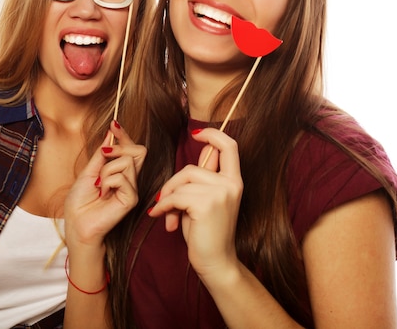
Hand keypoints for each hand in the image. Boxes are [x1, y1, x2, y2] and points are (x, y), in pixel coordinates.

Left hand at [64, 121, 144, 249]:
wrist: (76, 223)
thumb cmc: (80, 202)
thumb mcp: (88, 171)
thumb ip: (101, 154)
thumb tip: (110, 133)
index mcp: (120, 171)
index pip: (132, 148)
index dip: (125, 135)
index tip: (114, 124)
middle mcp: (130, 178)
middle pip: (139, 150)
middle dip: (120, 147)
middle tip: (103, 157)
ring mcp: (132, 188)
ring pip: (127, 161)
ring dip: (106, 170)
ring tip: (99, 185)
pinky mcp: (131, 198)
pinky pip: (122, 178)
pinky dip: (108, 182)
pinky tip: (103, 194)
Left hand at [148, 128, 242, 277]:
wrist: (215, 263)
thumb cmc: (206, 233)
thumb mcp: (205, 200)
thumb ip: (201, 179)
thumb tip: (196, 156)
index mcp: (234, 181)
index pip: (229, 146)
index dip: (213, 134)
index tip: (196, 134)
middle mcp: (231, 184)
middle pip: (191, 168)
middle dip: (172, 185)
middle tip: (165, 203)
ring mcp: (221, 193)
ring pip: (182, 183)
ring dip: (168, 199)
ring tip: (166, 216)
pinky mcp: (207, 204)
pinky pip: (176, 197)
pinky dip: (164, 206)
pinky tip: (161, 217)